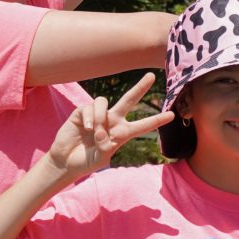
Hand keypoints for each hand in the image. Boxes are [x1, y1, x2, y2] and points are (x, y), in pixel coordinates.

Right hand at [41, 73, 172, 184]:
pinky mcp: (82, 112)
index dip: (156, 120)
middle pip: (129, 100)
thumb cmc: (86, 161)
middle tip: (152, 76)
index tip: (172, 115)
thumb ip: (106, 146)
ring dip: (99, 117)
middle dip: (140, 88)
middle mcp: (112, 121)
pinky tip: (84, 128)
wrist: (66, 161)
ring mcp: (97, 115)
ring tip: (93, 131)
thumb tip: (102, 130)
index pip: (142, 126)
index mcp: (122, 134)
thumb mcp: (101, 159)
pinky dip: (88, 118)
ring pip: (104, 102)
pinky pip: (89, 107)